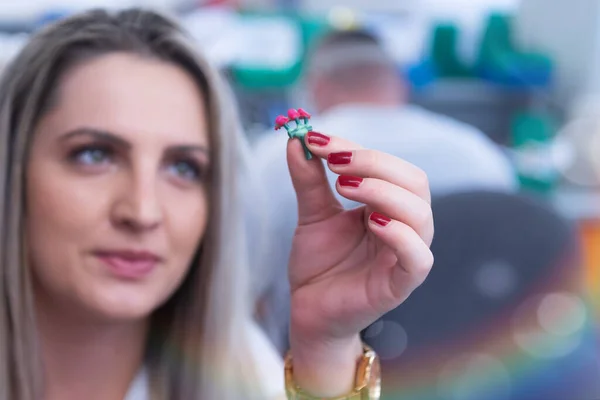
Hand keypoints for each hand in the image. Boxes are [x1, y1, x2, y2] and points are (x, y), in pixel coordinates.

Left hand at [286, 132, 433, 395]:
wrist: (309, 311)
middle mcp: (404, 226)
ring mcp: (405, 255)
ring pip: (420, 214)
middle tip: (335, 161)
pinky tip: (372, 222)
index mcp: (388, 206)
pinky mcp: (401, 285)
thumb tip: (297, 141)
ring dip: (384, 191)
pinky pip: (418, 258)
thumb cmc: (320, 264)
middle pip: (414, 182)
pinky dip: (400, 235)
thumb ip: (309, 180)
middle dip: (375, 163)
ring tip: (344, 185)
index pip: (389, 166)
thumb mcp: (312, 215)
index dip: (357, 148)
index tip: (318, 139)